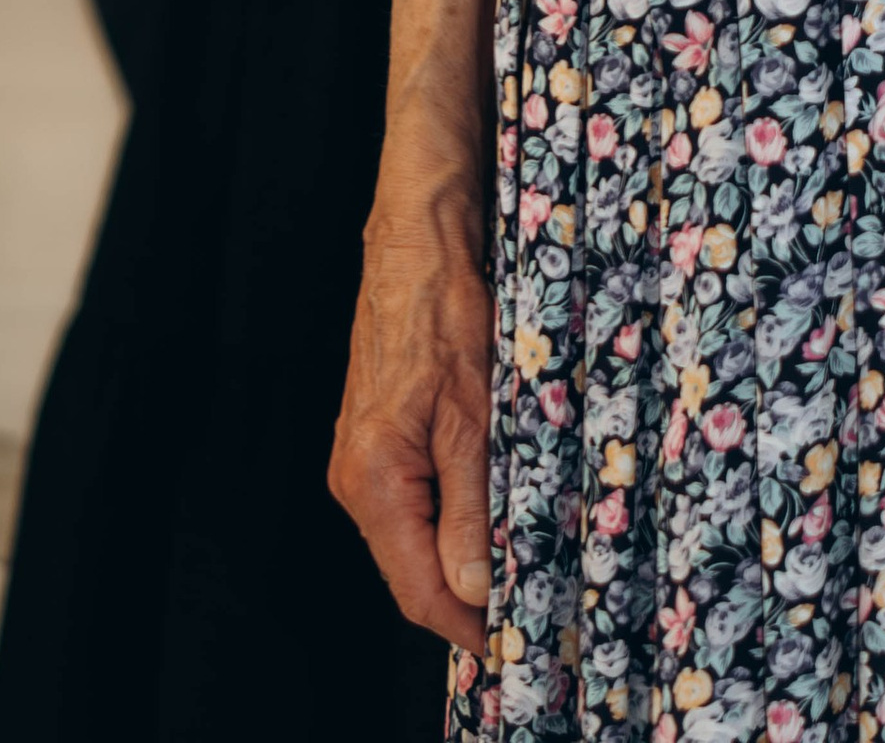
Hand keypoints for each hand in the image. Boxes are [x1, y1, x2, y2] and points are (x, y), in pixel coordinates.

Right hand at [331, 228, 495, 651]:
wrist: (418, 243)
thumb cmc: (443, 312)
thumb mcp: (472, 415)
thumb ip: (470, 507)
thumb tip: (473, 586)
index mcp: (374, 481)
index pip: (417, 589)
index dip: (466, 625)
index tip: (514, 640)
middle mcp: (356, 479)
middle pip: (411, 571)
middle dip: (465, 598)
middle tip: (528, 607)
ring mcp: (362, 459)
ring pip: (412, 538)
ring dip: (459, 559)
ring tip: (517, 565)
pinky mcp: (377, 439)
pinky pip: (412, 503)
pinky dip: (448, 521)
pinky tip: (486, 516)